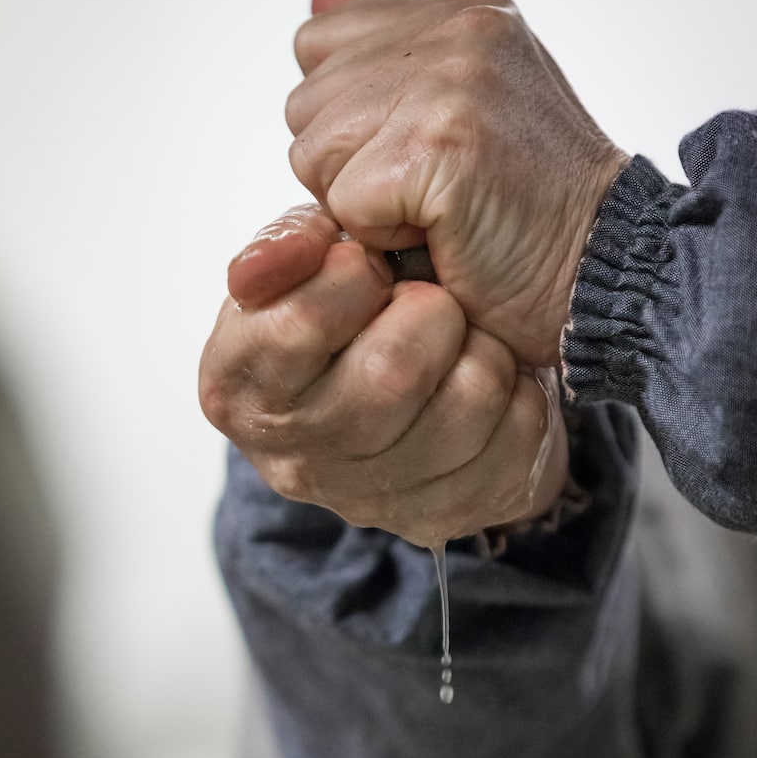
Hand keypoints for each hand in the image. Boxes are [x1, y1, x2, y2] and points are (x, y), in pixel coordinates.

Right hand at [198, 203, 566, 547]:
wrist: (432, 373)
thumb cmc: (359, 304)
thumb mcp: (310, 253)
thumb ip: (290, 240)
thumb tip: (294, 254)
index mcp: (237, 388)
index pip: (300, 324)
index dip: (352, 275)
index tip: (366, 267)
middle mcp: (296, 458)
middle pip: (393, 371)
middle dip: (429, 308)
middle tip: (425, 304)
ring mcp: (372, 500)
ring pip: (469, 397)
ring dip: (481, 346)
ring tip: (460, 342)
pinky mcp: (446, 517)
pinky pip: (516, 435)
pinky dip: (519, 391)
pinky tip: (489, 388)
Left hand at [287, 0, 628, 367]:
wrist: (605, 272)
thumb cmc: (535, 217)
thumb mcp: (464, 115)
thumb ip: (393, 56)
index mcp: (464, 15)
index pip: (320, 43)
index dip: (349, 122)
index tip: (417, 158)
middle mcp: (458, 30)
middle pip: (306, 103)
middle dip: (349, 168)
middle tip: (432, 195)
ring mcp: (450, 80)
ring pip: (313, 152)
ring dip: (362, 206)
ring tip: (438, 215)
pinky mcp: (437, 142)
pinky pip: (344, 203)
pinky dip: (383, 241)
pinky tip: (444, 236)